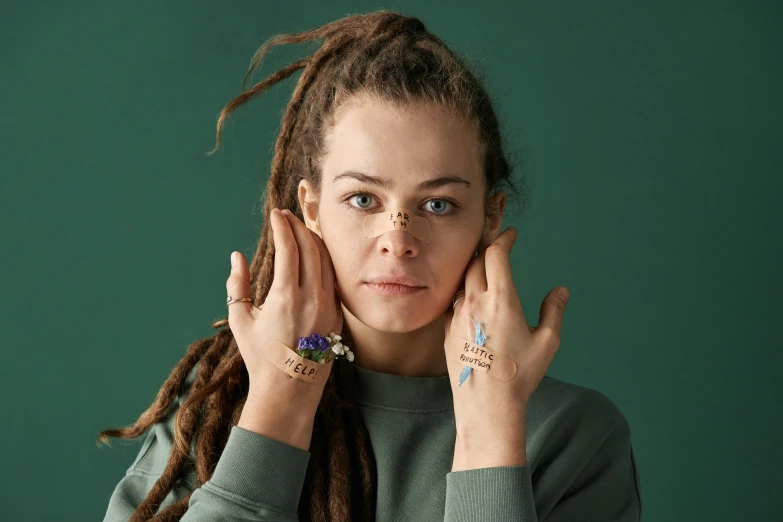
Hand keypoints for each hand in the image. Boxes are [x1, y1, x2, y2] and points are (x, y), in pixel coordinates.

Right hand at [227, 208, 342, 418]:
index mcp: (285, 298)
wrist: (290, 388)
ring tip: (302, 228)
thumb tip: (237, 256)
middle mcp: (311, 299)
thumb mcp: (240, 320)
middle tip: (287, 216)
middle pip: (311, 248)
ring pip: (327, 261)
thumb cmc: (260, 356)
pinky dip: (325, 261)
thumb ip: (237, 285)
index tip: (276, 215)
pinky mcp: (338, 315)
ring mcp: (329, 307)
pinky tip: (316, 253)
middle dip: (299, 226)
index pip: (288, 249)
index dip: (282, 227)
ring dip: (314, 240)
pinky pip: (334, 279)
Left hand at [443, 226, 568, 465]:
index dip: (503, 238)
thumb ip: (554, 312)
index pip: (496, 254)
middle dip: (486, 247)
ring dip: (473, 270)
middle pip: (476, 261)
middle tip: (496, 242)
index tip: (510, 233)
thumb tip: (560, 291)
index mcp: (501, 299)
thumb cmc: (520, 375)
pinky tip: (471, 298)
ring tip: (484, 267)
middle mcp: (475, 302)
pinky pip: (454, 302)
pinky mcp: (447, 330)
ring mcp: (457, 315)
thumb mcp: (547, 342)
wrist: (486, 405)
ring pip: (462, 281)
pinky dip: (463, 293)